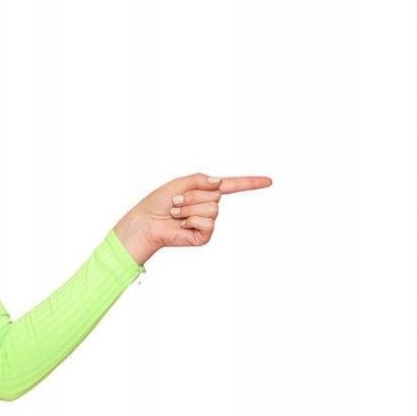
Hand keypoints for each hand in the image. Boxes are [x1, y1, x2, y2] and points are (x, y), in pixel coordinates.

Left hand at [112, 172, 271, 266]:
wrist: (147, 222)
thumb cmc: (159, 202)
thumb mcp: (180, 183)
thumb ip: (201, 180)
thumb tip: (220, 182)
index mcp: (206, 191)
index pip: (233, 186)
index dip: (251, 183)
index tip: (269, 181)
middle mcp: (210, 206)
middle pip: (215, 195)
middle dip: (193, 196)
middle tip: (176, 202)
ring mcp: (208, 222)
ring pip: (211, 208)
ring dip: (190, 208)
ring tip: (177, 213)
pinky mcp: (204, 235)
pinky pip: (207, 223)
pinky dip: (191, 221)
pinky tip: (181, 224)